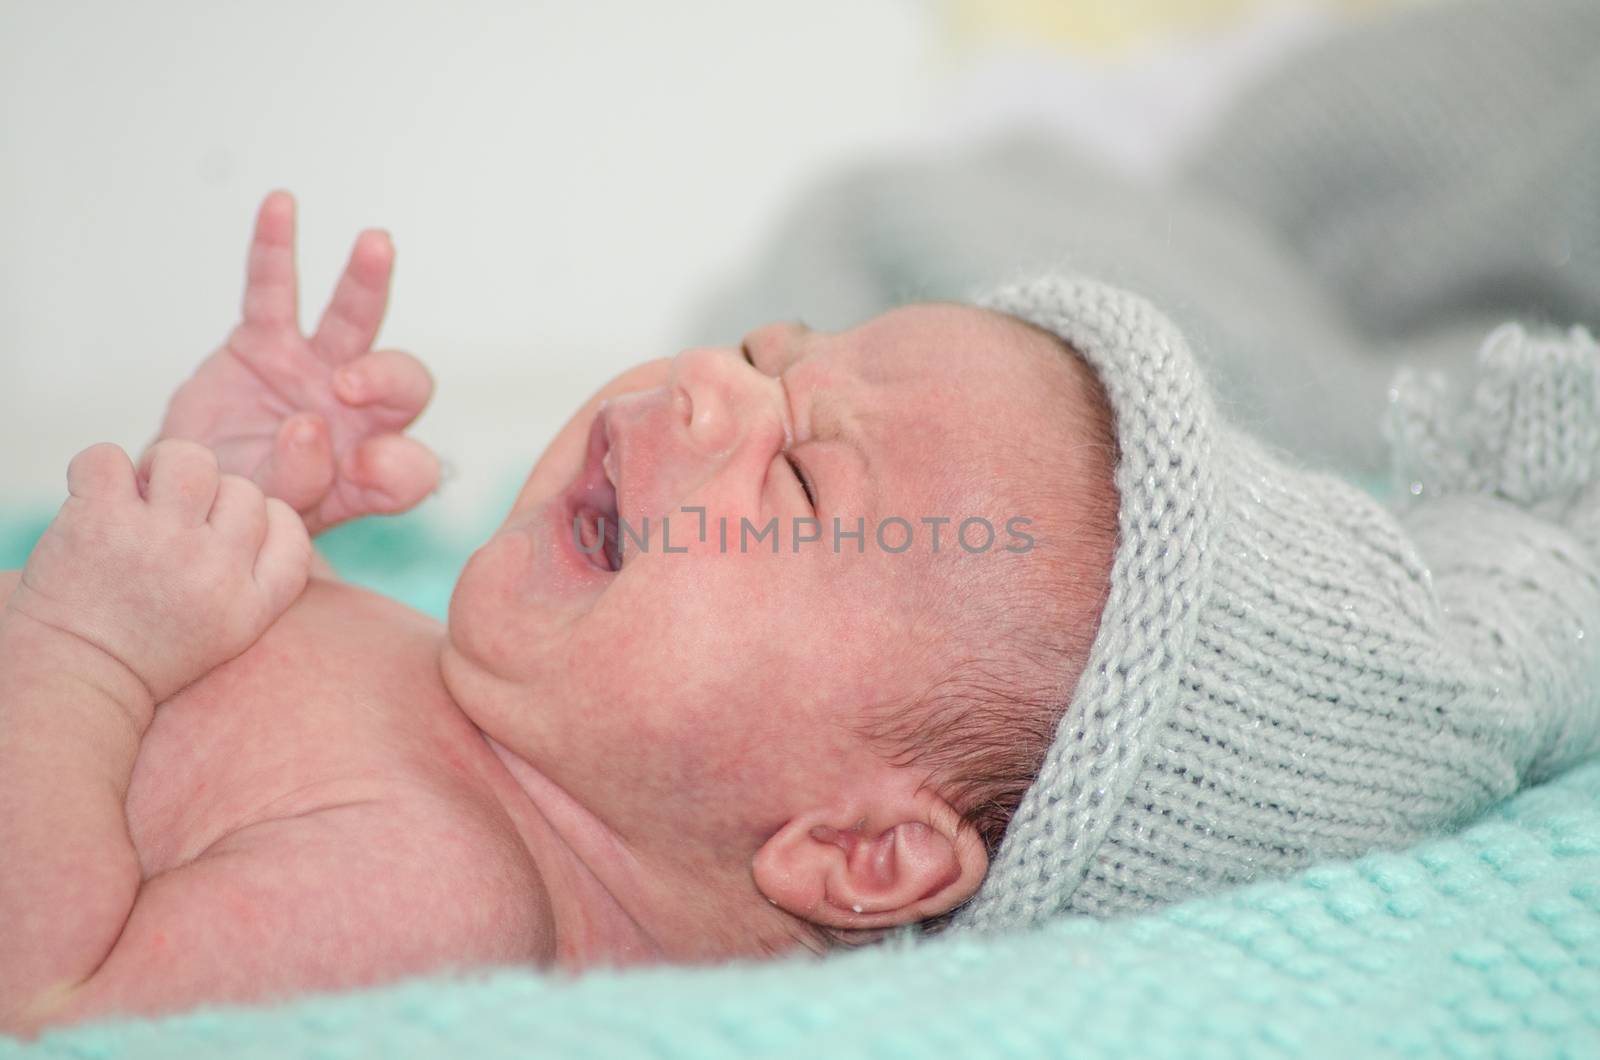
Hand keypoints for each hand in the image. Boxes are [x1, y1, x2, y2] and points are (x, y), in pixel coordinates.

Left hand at [7, 441, 311, 702]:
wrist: (69, 678)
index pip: (289, 530)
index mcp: (251, 604)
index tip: (224, 536)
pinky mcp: (102, 521)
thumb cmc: (146, 651)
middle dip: (208, 497)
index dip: (262, 519)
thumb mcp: (230, 631)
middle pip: (242, 490)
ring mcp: (159, 543)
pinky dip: (97, 468)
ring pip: (188, 458)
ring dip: (161, 467)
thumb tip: (243, 499)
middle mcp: (213, 571)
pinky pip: (108, 457)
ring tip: (138, 498)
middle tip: (171, 525)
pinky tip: (94, 498)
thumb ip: (255, 575)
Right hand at [155, 191, 438, 534]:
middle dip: (385, 378)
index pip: (411, 468)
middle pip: (402, 386)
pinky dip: (275, 250)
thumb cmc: (243, 508)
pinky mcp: (267, 341)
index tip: (361, 468)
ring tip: (376, 246)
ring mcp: (315, 371)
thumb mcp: (270, 516)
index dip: (397, 466)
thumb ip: (300, 484)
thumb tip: (311, 427)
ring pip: (355, 324)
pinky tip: (281, 205)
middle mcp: (357, 418)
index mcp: (369, 473)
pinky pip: (275, 291)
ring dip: (368, 284)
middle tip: (346, 385)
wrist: (189, 490)